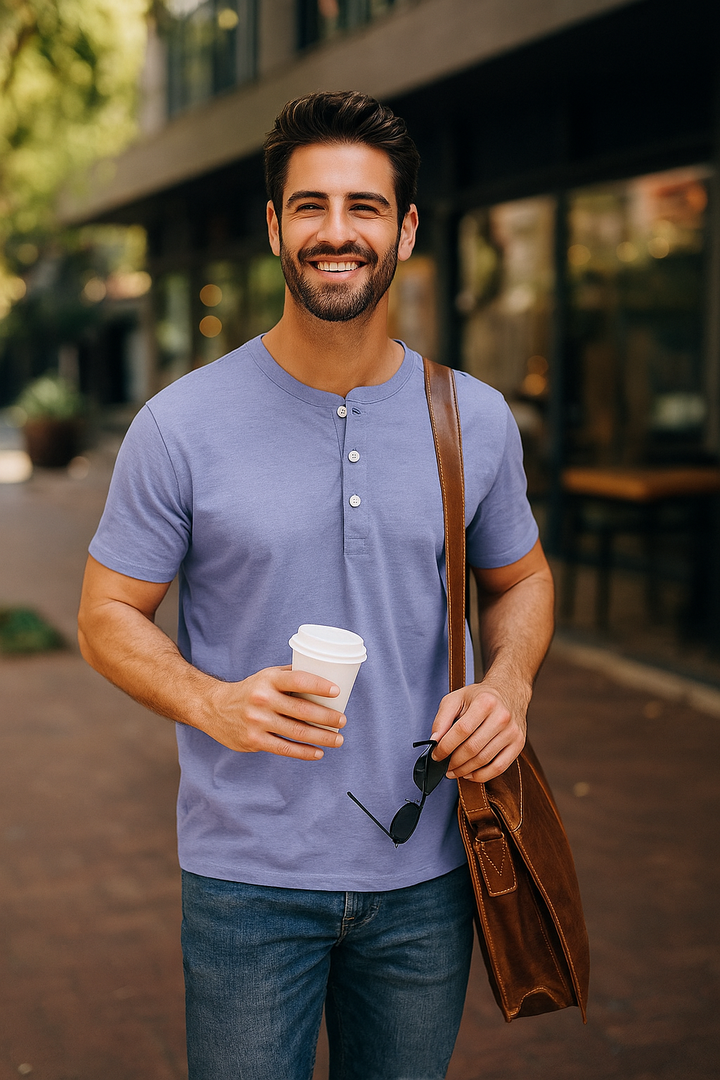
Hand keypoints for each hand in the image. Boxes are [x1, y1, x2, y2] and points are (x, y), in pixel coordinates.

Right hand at [203, 665, 345, 759]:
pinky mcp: (254, 740)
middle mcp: (262, 699)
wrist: (213, 708)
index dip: (319, 685)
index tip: (337, 692)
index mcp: (268, 680)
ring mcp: (257, 721)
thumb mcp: (266, 676)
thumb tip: (323, 672)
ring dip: (322, 737)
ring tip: (338, 739)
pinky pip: (285, 748)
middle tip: (343, 720)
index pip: (298, 680)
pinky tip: (318, 753)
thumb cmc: (249, 690)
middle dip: (327, 717)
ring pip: (297, 732)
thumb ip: (290, 675)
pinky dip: (304, 752)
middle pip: (302, 710)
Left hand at [430, 680, 527, 781]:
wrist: (509, 692)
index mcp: (485, 702)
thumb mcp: (456, 699)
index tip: (436, 755)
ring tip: (454, 771)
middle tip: (444, 766)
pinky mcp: (518, 744)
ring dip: (465, 770)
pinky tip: (470, 774)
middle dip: (454, 762)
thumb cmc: (479, 697)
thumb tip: (434, 741)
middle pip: (473, 748)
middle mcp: (502, 717)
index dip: (446, 746)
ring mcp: (512, 731)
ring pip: (484, 760)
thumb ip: (441, 719)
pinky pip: (499, 767)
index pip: (462, 731)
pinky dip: (482, 775)